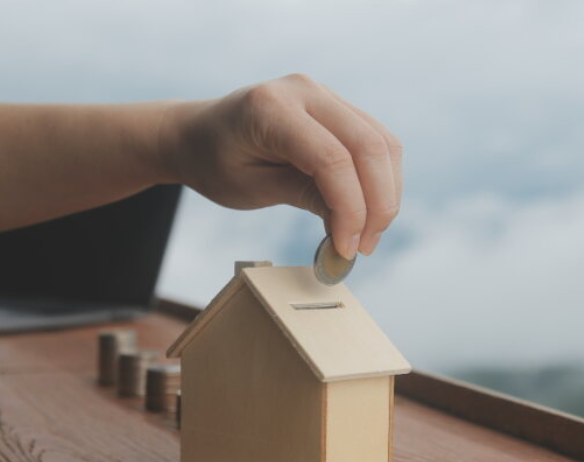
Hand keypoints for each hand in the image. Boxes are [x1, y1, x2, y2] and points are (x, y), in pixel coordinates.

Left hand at [159, 74, 402, 258]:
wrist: (198, 133)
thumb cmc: (216, 162)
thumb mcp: (252, 188)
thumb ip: (305, 197)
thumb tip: (352, 229)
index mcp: (271, 108)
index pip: (332, 159)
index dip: (350, 209)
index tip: (347, 249)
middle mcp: (304, 91)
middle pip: (369, 147)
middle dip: (378, 204)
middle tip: (365, 247)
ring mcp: (324, 93)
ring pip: (383, 143)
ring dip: (385, 194)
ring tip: (368, 235)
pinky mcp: (337, 106)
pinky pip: (376, 141)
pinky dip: (379, 179)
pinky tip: (366, 211)